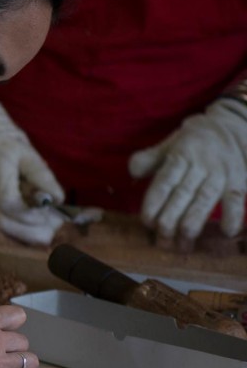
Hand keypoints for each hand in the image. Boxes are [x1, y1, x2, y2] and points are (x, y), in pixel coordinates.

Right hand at [0, 98, 65, 244]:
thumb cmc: (6, 149)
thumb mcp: (28, 155)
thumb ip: (42, 177)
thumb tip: (57, 200)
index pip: (8, 202)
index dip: (28, 215)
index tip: (46, 215)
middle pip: (2, 222)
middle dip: (29, 232)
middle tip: (52, 231)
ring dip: (23, 230)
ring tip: (44, 225)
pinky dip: (10, 222)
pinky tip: (19, 213)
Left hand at [128, 98, 246, 238]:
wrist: (234, 125)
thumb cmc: (195, 141)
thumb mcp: (171, 144)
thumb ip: (150, 158)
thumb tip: (131, 171)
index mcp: (180, 157)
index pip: (164, 182)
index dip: (154, 203)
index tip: (147, 222)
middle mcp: (200, 166)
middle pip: (182, 195)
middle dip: (171, 219)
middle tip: (162, 240)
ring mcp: (221, 174)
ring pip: (205, 199)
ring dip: (195, 222)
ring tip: (185, 241)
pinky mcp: (239, 180)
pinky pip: (236, 198)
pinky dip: (233, 215)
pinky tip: (227, 231)